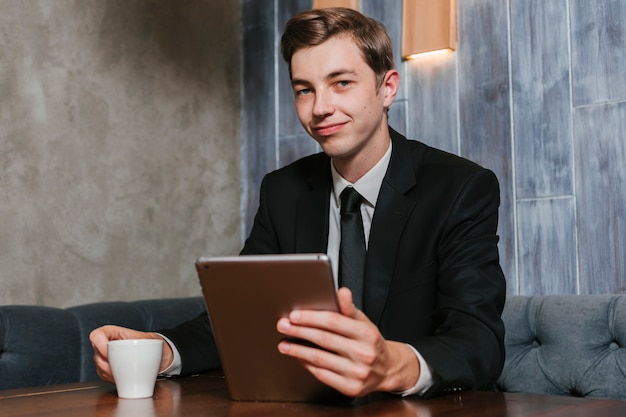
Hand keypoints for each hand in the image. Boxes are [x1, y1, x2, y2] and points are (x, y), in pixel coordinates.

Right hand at [89, 325, 172, 382]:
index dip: (100, 344)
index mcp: (113, 332)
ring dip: (113, 373)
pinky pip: (104, 376)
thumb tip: (131, 356)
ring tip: (129, 370)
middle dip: (110, 364)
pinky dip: (114, 378)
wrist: (153, 353)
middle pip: (97, 355)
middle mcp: (104, 344)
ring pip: (100, 367)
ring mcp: (103, 358)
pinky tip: (125, 376)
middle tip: (126, 366)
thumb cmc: (150, 343)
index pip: (97, 335)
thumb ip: (139, 345)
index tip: (109, 353)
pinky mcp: (104, 370)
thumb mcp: (147, 340)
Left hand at [276, 288, 419, 396]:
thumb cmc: (370, 342)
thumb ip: (349, 308)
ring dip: (298, 351)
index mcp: (367, 333)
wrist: (388, 369)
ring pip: (320, 359)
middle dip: (299, 331)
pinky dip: (307, 365)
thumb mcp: (363, 322)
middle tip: (283, 326)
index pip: (333, 321)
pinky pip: (323, 375)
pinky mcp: (351, 388)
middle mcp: (364, 353)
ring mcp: (357, 372)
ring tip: (284, 344)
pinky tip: (299, 357)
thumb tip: (342, 292)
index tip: (294, 315)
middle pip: (324, 339)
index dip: (311, 317)